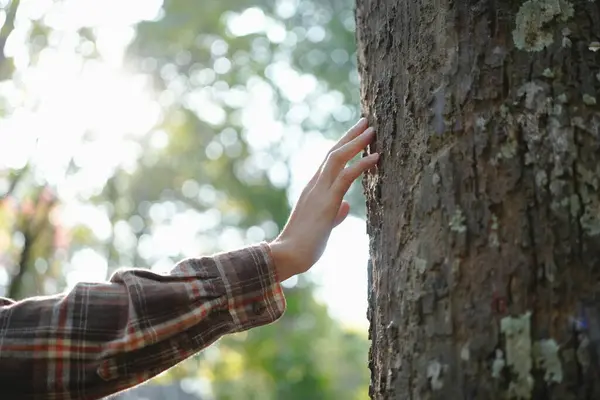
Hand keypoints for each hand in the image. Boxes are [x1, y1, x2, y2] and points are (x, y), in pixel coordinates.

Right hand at [269, 118, 378, 280]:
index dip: (343, 146)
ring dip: (356, 142)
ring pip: (338, 157)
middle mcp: (314, 185)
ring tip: (372, 130)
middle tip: (366, 121)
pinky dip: (362, 164)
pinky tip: (376, 157)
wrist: (287, 256)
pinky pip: (346, 176)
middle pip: (333, 152)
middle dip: (350, 136)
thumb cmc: (303, 246)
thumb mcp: (322, 226)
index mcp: (313, 190)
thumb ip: (334, 214)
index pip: (328, 161)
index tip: (356, 134)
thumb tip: (346, 206)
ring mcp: (319, 192)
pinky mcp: (327, 202)